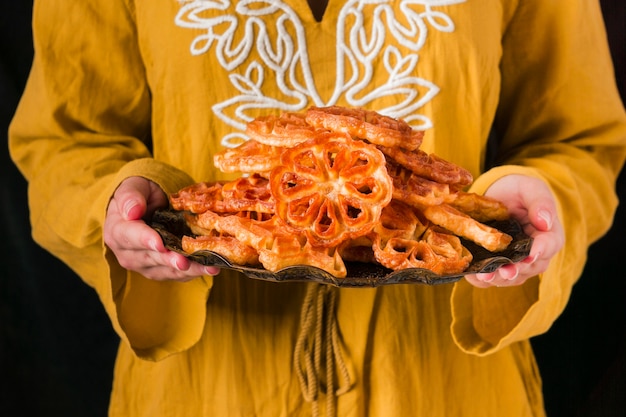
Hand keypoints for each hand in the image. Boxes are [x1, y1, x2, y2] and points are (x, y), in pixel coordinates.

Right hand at [103, 176, 219, 280]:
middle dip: (169, 260)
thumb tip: (132, 211)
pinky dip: (193, 273)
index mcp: (117, 230)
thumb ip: (130, 197)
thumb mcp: (134, 187)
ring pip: (164, 270)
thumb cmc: (141, 194)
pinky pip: (175, 274)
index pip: (130, 237)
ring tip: (207, 268)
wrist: (147, 205)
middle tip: (184, 261)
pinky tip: (209, 269)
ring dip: (187, 271)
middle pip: (149, 258)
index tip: (160, 243)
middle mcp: (127, 253)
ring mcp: (143, 264)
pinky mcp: (159, 270)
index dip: (145, 240)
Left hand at [465, 175, 563, 287]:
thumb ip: (540, 202)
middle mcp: (535, 254)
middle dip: (516, 270)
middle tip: (505, 271)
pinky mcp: (496, 266)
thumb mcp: (530, 189)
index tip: (531, 254)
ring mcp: (515, 262)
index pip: (548, 245)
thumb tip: (545, 221)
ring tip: (484, 276)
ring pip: (511, 277)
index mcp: (548, 235)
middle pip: (529, 267)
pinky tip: (472, 275)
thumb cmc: (518, 191)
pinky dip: (481, 280)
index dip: (540, 250)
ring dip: (498, 279)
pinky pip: (491, 279)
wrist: (497, 197)